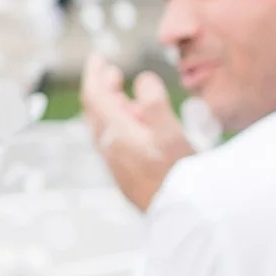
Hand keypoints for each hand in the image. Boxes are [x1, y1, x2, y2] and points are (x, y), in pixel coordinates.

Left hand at [82, 50, 190, 211]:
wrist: (181, 218)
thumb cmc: (180, 177)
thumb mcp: (172, 135)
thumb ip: (155, 104)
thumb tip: (142, 80)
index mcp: (117, 134)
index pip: (94, 96)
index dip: (94, 73)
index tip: (98, 57)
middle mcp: (110, 149)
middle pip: (95, 110)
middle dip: (101, 87)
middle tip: (111, 71)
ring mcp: (116, 163)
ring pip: (103, 127)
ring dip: (110, 105)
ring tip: (123, 92)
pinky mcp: (125, 175)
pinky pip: (114, 142)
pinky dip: (119, 124)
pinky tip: (135, 125)